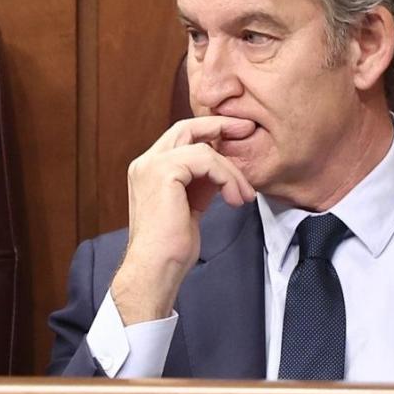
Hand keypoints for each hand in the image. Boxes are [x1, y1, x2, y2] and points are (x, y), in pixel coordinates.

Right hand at [111, 117, 256, 323]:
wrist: (156, 266)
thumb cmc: (171, 246)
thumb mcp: (190, 204)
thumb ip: (200, 182)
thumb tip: (222, 169)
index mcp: (148, 170)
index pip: (180, 137)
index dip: (209, 132)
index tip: (236, 134)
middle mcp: (145, 163)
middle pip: (186, 128)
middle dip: (220, 126)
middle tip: (247, 129)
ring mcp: (152, 166)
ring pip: (203, 148)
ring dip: (231, 171)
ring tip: (243, 196)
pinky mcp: (164, 172)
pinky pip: (206, 160)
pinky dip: (227, 178)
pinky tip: (234, 199)